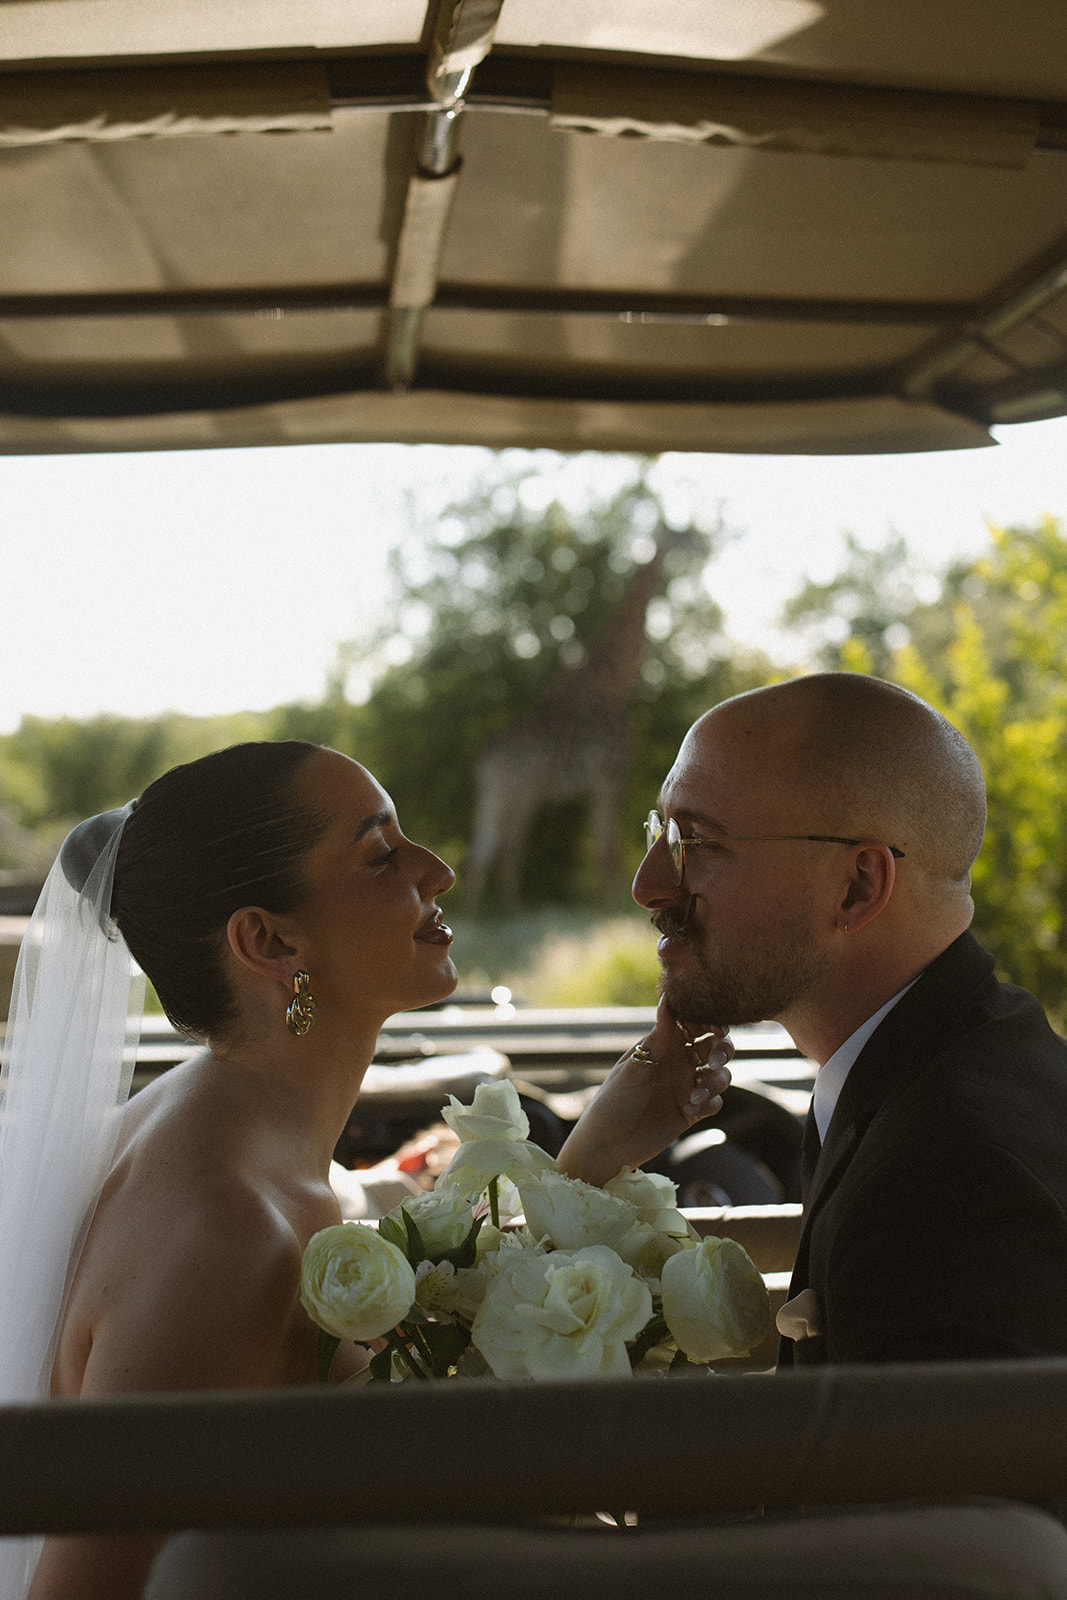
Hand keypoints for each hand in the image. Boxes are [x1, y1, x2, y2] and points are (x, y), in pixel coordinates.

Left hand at [557, 994, 732, 1187]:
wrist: (607, 1146)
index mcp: (661, 1045)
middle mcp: (678, 1062)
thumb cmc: (612, 1102)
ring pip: (720, 1074)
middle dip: (722, 1049)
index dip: (709, 1020)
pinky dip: (710, 1102)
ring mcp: (686, 1086)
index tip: (715, 1027)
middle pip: (715, 1045)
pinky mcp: (692, 1111)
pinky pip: (715, 1101)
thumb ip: (656, 1040)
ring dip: (716, 1081)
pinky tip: (690, 1109)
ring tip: (694, 1095)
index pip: (692, 1023)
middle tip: (713, 1060)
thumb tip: (667, 999)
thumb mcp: (632, 1070)